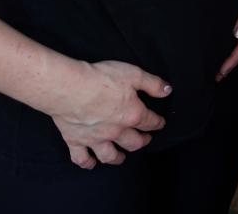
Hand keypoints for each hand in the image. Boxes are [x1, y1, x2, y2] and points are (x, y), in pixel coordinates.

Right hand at [49, 61, 169, 168]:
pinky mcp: (75, 141)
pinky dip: (87, 163)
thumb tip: (167, 90)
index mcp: (132, 115)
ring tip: (121, 157)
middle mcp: (115, 131)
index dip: (157, 123)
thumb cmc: (101, 79)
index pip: (150, 122)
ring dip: (117, 158)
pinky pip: (81, 158)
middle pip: (133, 142)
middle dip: (141, 142)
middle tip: (144, 140)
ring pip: (109, 155)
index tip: (160, 123)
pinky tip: (91, 163)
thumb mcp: (134, 74)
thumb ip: (153, 84)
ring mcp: (95, 139)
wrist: (70, 88)